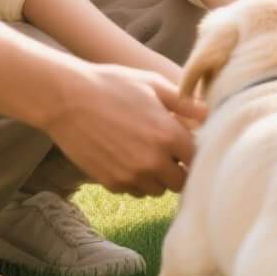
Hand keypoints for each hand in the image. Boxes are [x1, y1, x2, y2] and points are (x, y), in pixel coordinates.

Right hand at [38, 63, 206, 196]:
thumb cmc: (113, 84)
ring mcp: (130, 175)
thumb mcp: (153, 84)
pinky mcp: (111, 183)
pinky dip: (135, 180)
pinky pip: (133, 191)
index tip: (187, 144)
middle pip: (180, 182)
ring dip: (157, 177)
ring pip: (157, 190)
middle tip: (169, 153)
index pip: (197, 159)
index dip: (194, 152)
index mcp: (169, 136)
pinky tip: (126, 159)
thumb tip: (209, 114)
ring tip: (146, 155)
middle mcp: (153, 162)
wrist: (67, 98)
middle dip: (178, 169)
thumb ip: (185, 102)